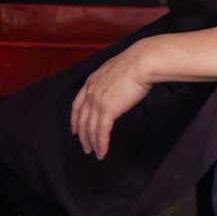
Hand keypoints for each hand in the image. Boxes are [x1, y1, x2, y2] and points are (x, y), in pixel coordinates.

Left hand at [70, 42, 155, 159]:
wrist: (141, 63)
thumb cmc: (135, 63)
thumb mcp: (115, 70)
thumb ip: (110, 81)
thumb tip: (115, 88)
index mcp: (91, 82)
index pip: (77, 105)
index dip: (75, 119)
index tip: (75, 128)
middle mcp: (91, 93)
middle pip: (82, 119)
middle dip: (83, 135)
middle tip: (85, 146)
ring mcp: (97, 102)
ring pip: (90, 128)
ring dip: (92, 143)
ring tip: (94, 153)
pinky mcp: (108, 111)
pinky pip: (101, 132)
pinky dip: (101, 144)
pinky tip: (102, 152)